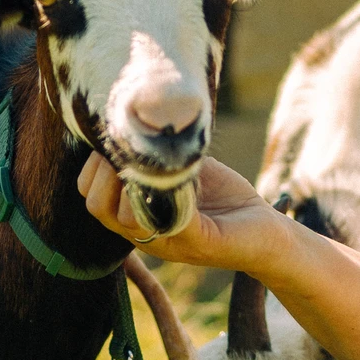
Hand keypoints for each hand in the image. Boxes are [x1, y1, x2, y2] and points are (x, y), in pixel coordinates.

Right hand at [77, 151, 285, 272]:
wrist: (269, 232)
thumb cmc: (226, 199)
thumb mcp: (185, 169)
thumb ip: (160, 153)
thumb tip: (140, 117)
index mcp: (135, 218)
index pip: (90, 197)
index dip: (94, 165)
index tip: (119, 141)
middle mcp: (143, 235)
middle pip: (96, 207)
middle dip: (106, 169)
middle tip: (135, 149)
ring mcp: (168, 242)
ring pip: (124, 217)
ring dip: (138, 179)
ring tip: (161, 162)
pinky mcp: (199, 243)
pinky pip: (171, 217)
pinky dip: (175, 188)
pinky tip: (189, 173)